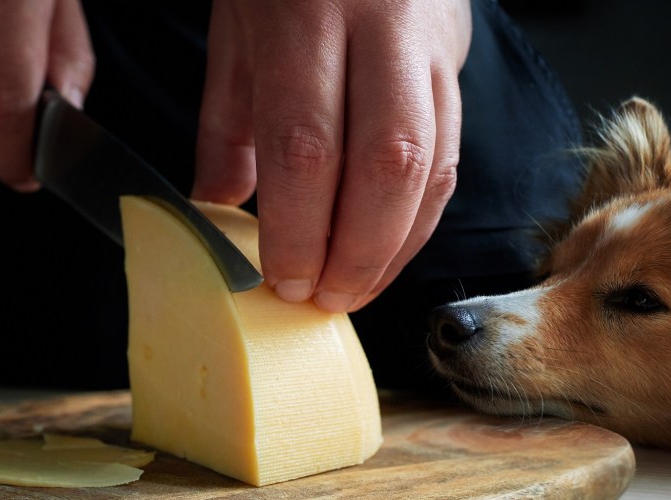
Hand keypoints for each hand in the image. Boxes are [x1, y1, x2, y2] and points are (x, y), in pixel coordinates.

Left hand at [192, 0, 471, 311]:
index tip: (283, 279)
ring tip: (357, 288)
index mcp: (305, 12)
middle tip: (325, 300)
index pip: (305, 147)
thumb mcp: (235, 28)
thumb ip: (225, 124)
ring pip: (432, 165)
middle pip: (385, 165)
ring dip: (395, 246)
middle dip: (356, 253)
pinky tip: (390, 248)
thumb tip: (215, 207)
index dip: (298, 230)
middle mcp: (378, 25)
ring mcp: (427, 42)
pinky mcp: (455, 59)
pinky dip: (420, 216)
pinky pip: (452, 153)